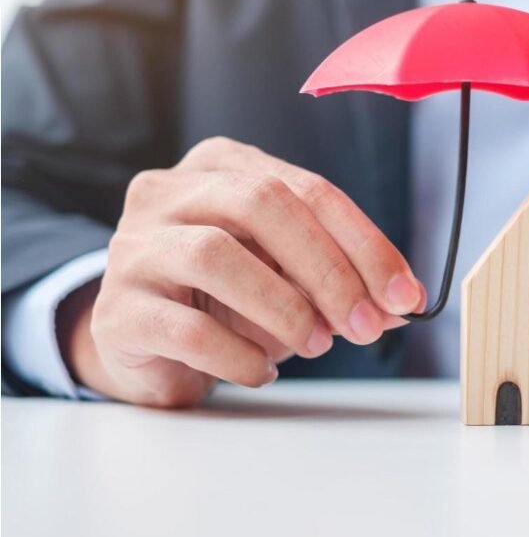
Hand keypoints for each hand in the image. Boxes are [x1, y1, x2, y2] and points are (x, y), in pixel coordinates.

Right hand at [64, 137, 425, 406]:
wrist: (148, 345)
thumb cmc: (227, 298)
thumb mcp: (289, 276)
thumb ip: (342, 280)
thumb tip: (402, 305)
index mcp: (223, 165)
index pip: (308, 188)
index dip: (365, 242)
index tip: (404, 294)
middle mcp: (170, 191)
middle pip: (261, 204)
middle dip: (328, 269)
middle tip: (364, 326)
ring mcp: (134, 245)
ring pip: (215, 254)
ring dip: (283, 306)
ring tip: (316, 347)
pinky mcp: (116, 309)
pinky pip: (186, 327)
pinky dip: (237, 354)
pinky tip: (262, 371)